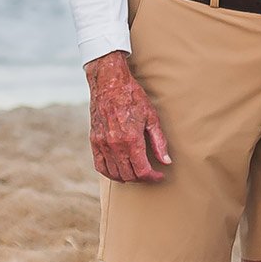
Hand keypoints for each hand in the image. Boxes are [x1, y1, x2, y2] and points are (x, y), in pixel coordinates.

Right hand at [85, 53, 170, 182]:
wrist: (109, 83)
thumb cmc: (133, 97)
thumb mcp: (151, 117)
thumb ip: (159, 142)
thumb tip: (166, 161)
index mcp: (131, 140)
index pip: (142, 171)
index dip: (153, 177)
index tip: (159, 175)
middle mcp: (115, 145)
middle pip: (128, 175)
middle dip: (141, 178)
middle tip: (150, 173)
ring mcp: (102, 144)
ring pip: (114, 173)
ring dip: (127, 177)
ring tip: (136, 172)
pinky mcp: (94, 141)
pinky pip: (99, 166)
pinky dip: (110, 172)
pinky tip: (119, 171)